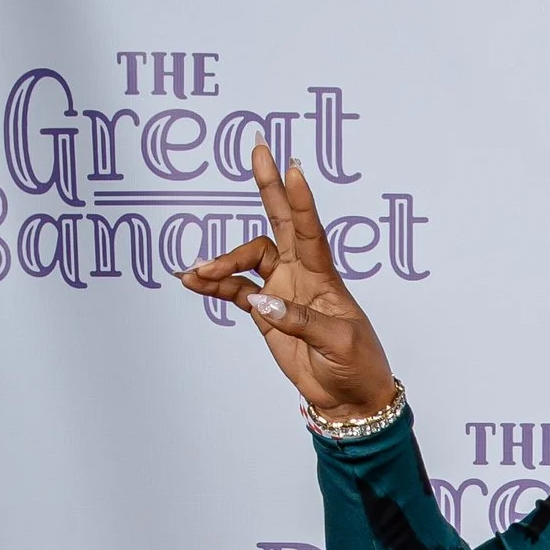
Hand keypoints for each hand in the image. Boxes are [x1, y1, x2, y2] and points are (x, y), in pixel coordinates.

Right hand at [176, 142, 397, 428]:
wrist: (350, 399)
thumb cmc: (357, 366)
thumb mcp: (337, 343)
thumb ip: (299, 319)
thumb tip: (262, 300)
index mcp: (325, 277)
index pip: (311, 231)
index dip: (301, 200)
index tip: (292, 168)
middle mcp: (301, 275)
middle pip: (281, 222)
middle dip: (270, 187)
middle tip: (259, 150)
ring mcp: (281, 290)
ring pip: (246, 261)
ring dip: (221, 263)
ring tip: (196, 272)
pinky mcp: (266, 313)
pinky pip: (234, 290)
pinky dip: (214, 285)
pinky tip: (193, 282)